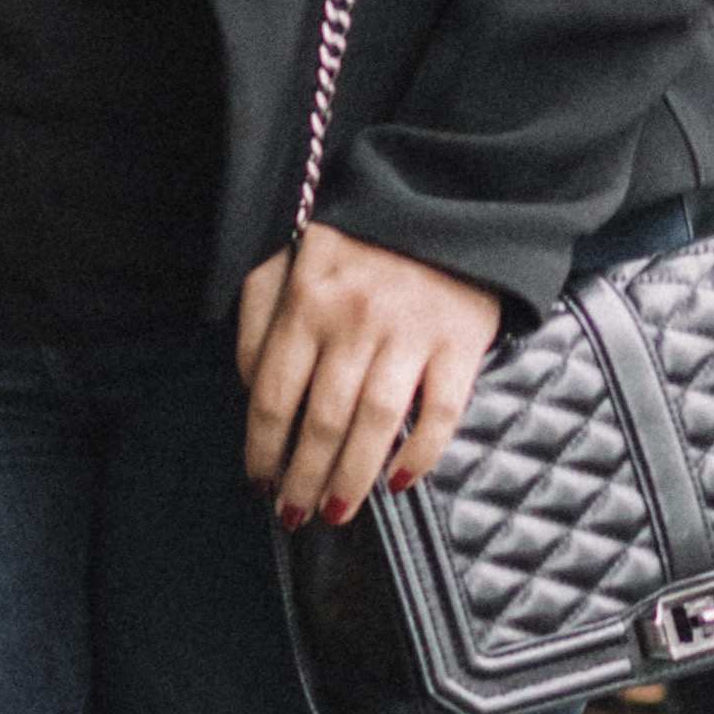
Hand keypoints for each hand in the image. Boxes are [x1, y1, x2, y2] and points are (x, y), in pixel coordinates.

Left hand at [235, 224, 502, 529]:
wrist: (442, 200)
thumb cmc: (356, 243)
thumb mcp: (288, 263)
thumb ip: (258, 320)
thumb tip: (253, 389)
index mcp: (307, 300)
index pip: (275, 394)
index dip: (264, 449)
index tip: (261, 482)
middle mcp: (356, 319)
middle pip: (323, 420)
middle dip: (303, 477)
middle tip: (295, 513)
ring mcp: (411, 331)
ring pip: (376, 423)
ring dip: (351, 478)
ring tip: (336, 510)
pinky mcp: (460, 341)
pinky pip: (441, 411)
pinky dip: (420, 453)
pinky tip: (399, 480)